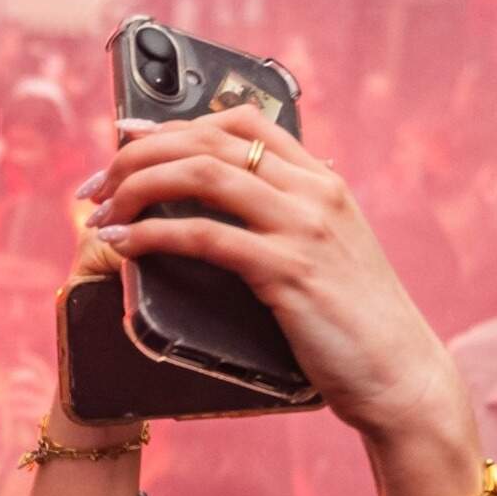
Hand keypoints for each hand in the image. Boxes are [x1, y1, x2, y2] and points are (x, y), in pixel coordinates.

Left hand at [83, 111, 465, 449]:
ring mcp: (303, 228)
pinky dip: (152, 234)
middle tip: (95, 187)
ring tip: (100, 214)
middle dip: (138, 155)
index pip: (241, 121)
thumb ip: (288, 222)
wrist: (401, 373)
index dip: (174, 123)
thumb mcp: (328, 253)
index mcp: (322, 181)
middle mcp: (314, 192)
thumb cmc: (356, 323)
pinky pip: (204, 236)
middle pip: (209, 140)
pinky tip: (123, 246)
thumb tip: (232, 209)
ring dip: (137, 188)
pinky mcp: (288, 271)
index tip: (126, 138)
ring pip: (202, 175)